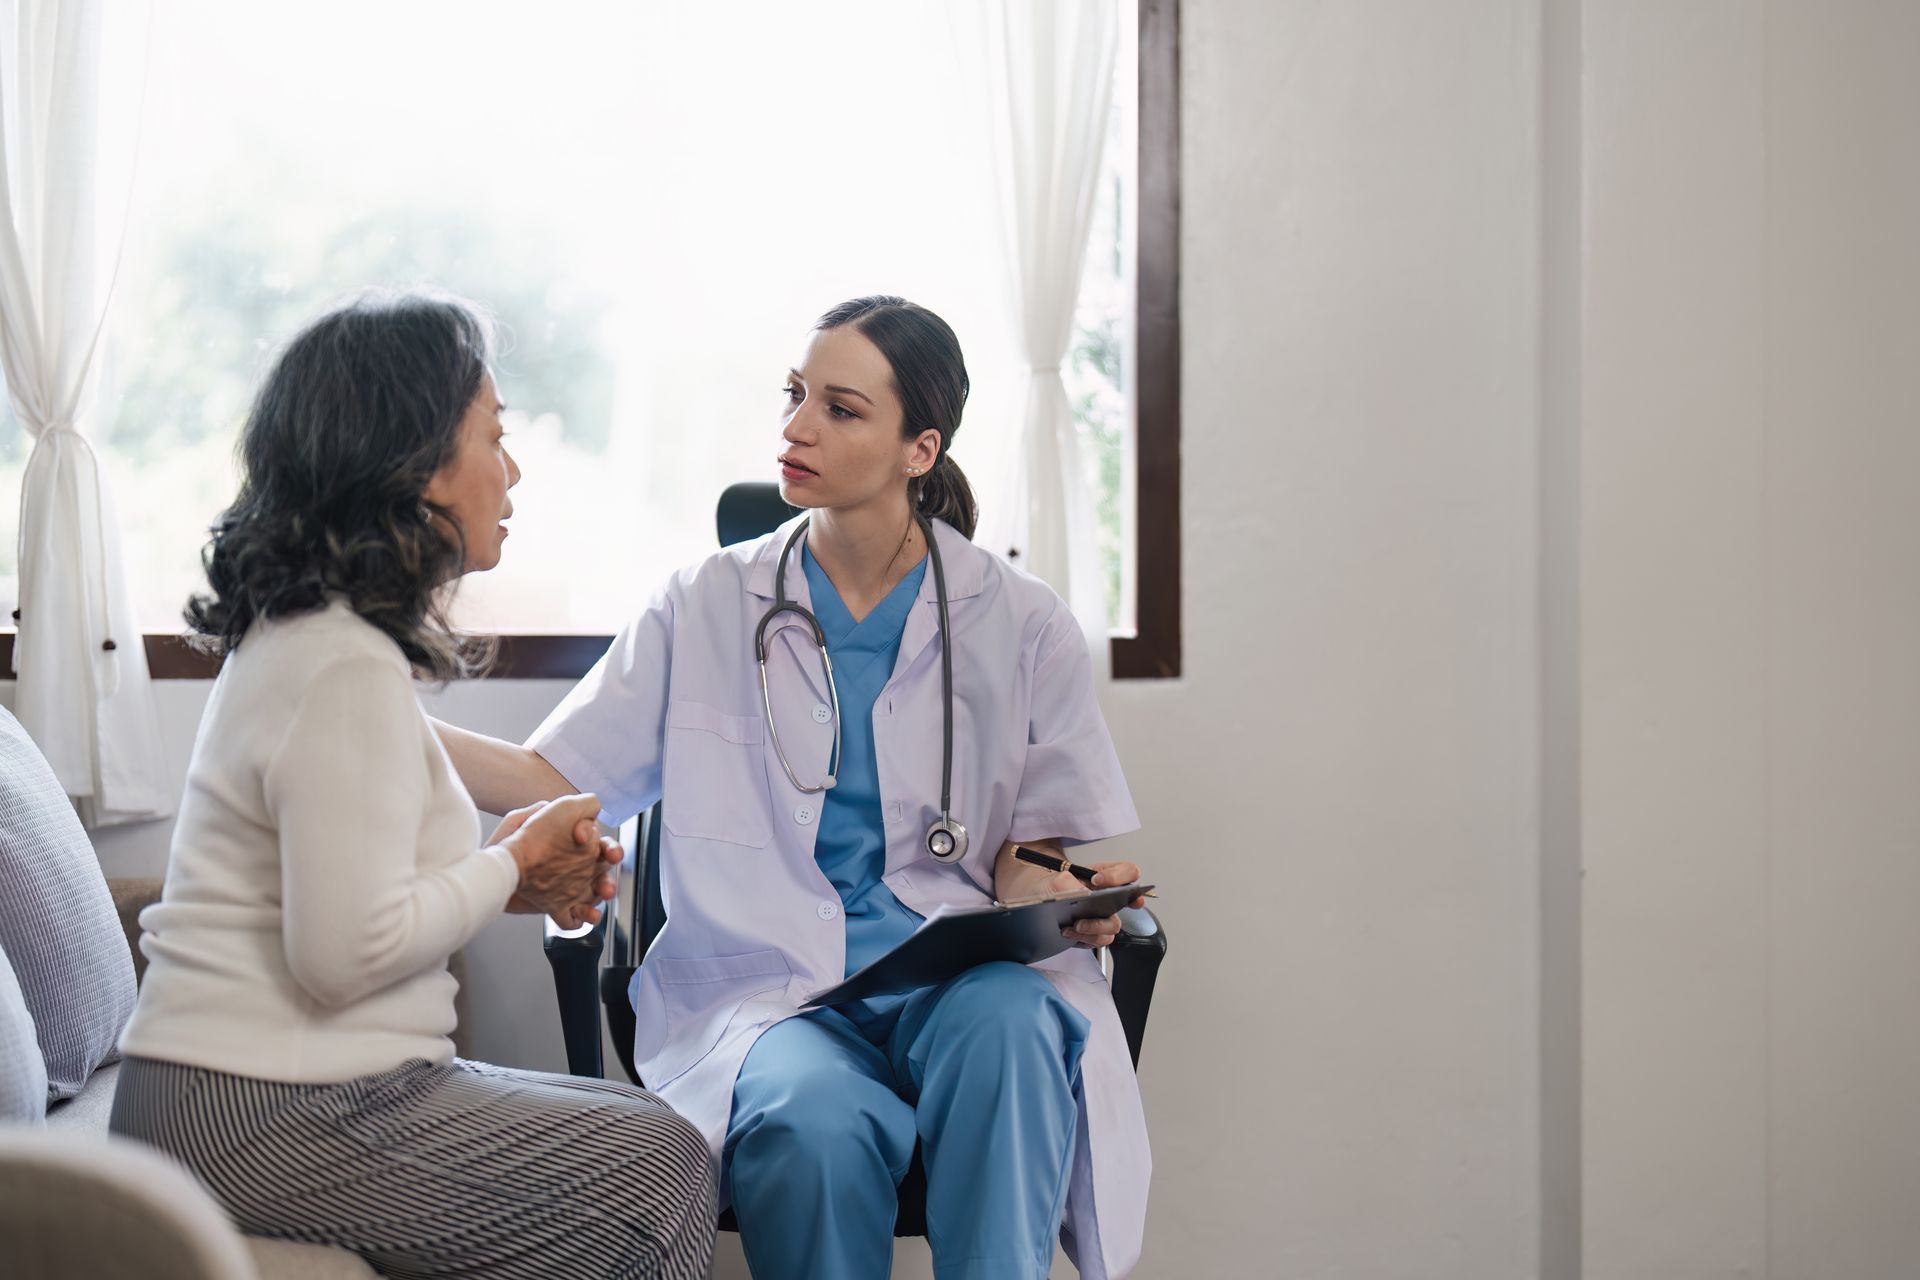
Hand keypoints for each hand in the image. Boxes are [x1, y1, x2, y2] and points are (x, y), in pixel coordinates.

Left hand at [495, 796, 621, 927]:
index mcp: (575, 846)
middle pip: (604, 873)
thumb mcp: (539, 812)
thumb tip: (590, 815)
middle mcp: (575, 868)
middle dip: (611, 876)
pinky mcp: (556, 908)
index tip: (586, 841)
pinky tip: (586, 913)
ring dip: (604, 895)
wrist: (494, 868)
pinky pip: (577, 918)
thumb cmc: (512, 840)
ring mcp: (567, 889)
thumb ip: (568, 808)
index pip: (603, 846)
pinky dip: (586, 917)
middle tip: (608, 880)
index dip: (608, 846)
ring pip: (596, 895)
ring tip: (602, 894)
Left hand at [1059, 859, 1145, 949]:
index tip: (1098, 880)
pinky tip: (1070, 932)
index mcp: (1104, 875)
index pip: (1129, 871)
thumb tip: (1083, 893)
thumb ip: (1069, 882)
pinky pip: (1100, 940)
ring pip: (1113, 926)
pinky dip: (1084, 938)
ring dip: (1092, 928)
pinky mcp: (1096, 933)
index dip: (1120, 876)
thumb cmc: (1052, 888)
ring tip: (1074, 925)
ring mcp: (1105, 915)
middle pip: (1129, 904)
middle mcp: (1109, 896)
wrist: (1041, 903)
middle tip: (1086, 912)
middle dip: (1106, 910)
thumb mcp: (1057, 879)